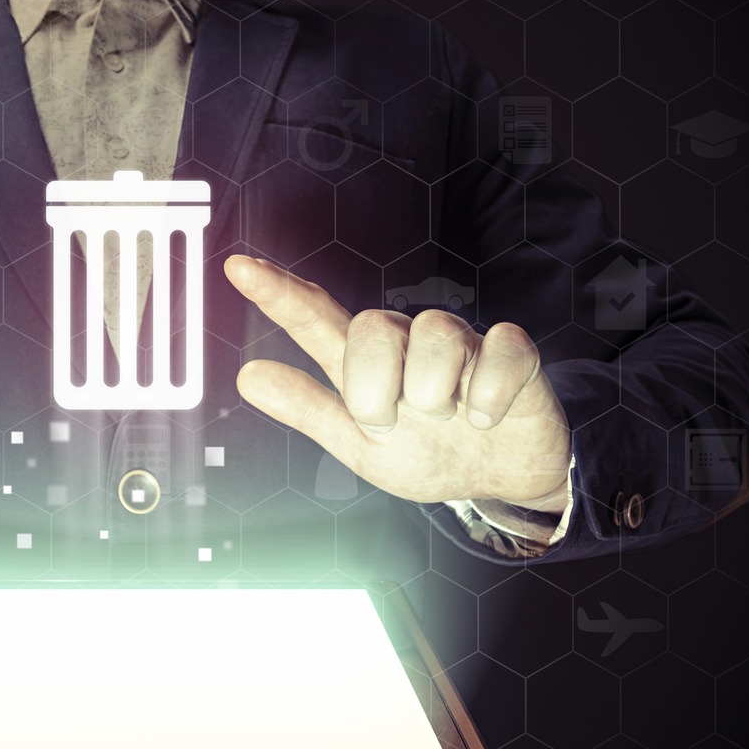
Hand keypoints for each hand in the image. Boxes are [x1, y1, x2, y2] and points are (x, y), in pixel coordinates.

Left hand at [224, 255, 570, 510]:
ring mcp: (459, 340)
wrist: (500, 479)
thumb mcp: (359, 445)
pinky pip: (498, 353)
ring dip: (434, 397)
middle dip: (377, 392)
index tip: (238, 269)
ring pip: (435, 336)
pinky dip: (487, 399)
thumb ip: (308, 409)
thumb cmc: (429, 453)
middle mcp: (406, 339)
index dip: (277, 293)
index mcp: (363, 361)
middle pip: (372, 327)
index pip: (314, 316)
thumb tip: (248, 377)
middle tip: (394, 424)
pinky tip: (485, 418)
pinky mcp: (510, 350)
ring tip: (446, 420)